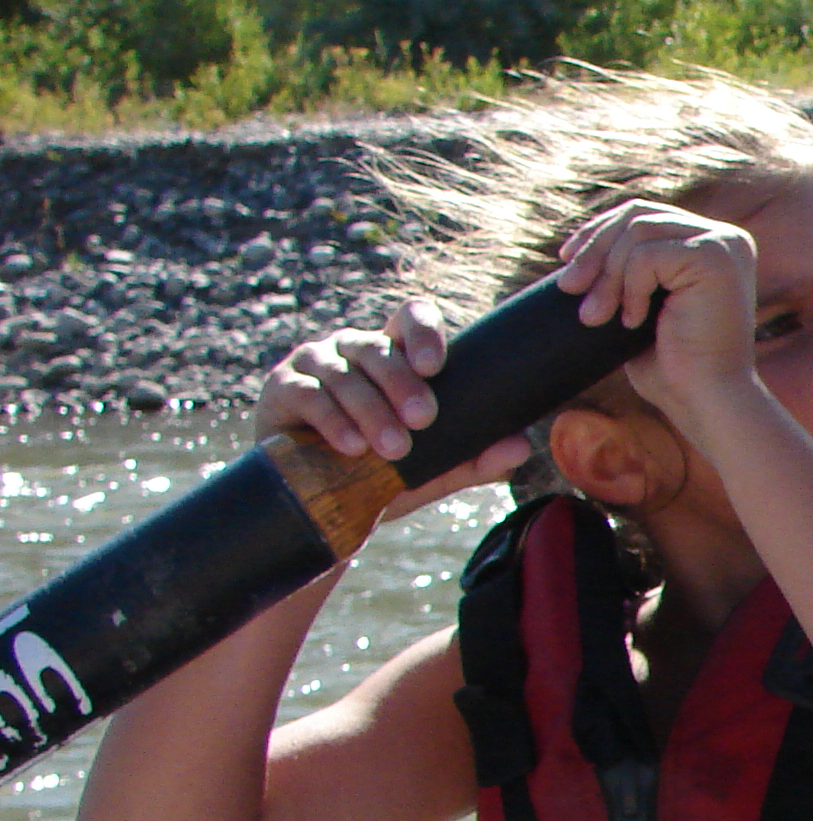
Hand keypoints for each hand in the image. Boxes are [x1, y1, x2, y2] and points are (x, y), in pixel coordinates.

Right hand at [253, 299, 526, 518]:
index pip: (411, 317)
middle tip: (423, 420)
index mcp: (394, 353)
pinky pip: (307, 394)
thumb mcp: (429, 468)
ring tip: (394, 447)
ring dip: (371, 410)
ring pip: (344, 374)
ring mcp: (315, 362)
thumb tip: (521, 446)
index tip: (436, 366)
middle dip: (402, 384)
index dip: (423, 333)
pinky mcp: (282, 388)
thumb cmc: (377, 471)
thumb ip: (473, 458)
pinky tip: (352, 446)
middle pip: (377, 348)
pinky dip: (332, 420)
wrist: (316, 502)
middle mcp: (353, 348)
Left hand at [552, 199, 760, 414]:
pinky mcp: (715, 256)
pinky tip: (633, 322)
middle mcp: (724, 237)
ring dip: (606, 275)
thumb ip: (626, 271)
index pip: (644, 216)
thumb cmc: (675, 368)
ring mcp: (723, 243)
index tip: (564, 261)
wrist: (707, 402)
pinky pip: (647, 255)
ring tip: (595, 317)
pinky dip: (630, 288)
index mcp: (710, 245)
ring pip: (637, 231)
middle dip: (593, 250)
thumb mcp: (641, 307)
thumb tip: (574, 248)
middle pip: (637, 215)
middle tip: (567, 289)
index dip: (599, 232)